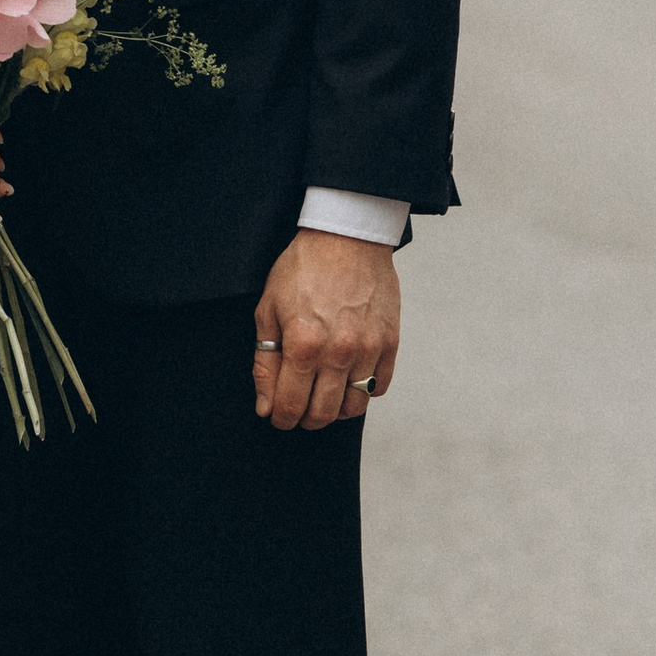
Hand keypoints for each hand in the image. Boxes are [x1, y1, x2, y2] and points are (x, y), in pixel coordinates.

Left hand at [252, 227, 399, 430]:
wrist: (346, 236)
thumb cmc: (303, 268)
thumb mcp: (268, 310)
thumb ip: (265, 362)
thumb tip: (267, 405)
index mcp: (303, 344)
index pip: (291, 405)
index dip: (280, 418)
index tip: (278, 416)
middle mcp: (338, 352)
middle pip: (323, 413)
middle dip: (305, 419)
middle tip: (298, 409)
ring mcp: (368, 349)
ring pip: (353, 407)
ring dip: (335, 410)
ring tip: (323, 396)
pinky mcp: (390, 342)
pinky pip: (378, 387)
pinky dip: (363, 391)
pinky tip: (348, 378)